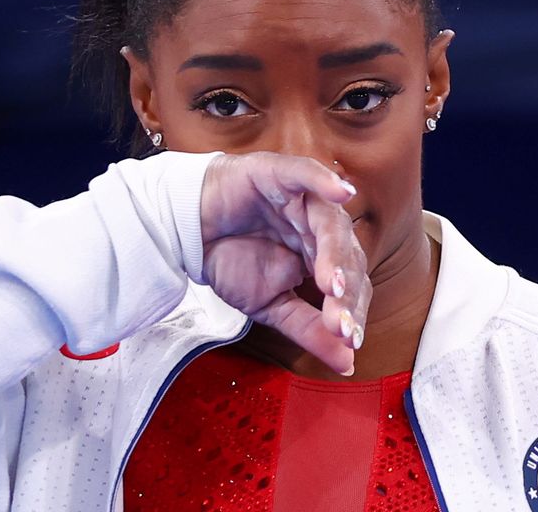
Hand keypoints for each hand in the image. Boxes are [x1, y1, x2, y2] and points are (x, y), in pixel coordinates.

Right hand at [200, 152, 369, 374]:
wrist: (186, 230)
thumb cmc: (230, 259)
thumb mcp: (271, 306)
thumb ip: (310, 330)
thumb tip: (347, 364)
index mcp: (323, 257)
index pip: (351, 285)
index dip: (351, 312)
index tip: (348, 342)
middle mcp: (320, 228)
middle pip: (347, 256)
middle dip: (344, 292)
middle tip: (338, 323)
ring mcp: (304, 199)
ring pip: (330, 224)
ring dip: (334, 253)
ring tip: (331, 283)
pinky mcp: (281, 174)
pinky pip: (307, 175)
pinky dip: (324, 181)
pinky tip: (342, 193)